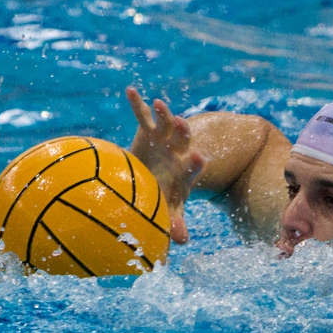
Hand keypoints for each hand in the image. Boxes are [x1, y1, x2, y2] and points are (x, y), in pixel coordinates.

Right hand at [126, 86, 204, 243]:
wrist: (154, 176)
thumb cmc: (163, 194)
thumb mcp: (168, 208)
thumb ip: (175, 222)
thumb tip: (182, 242)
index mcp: (186, 170)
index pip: (194, 167)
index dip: (197, 163)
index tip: (201, 158)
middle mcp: (178, 151)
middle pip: (185, 139)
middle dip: (184, 132)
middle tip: (183, 123)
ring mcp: (165, 138)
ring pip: (167, 123)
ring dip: (165, 113)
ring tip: (160, 104)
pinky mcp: (149, 129)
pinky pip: (142, 115)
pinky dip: (137, 103)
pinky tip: (131, 90)